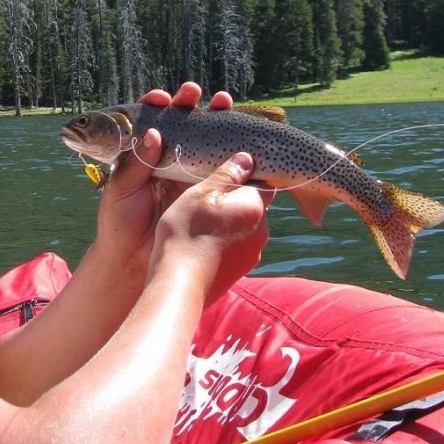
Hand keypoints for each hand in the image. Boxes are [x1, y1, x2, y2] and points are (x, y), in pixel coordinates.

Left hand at [95, 82, 234, 263]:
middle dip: (190, 103)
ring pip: (205, 138)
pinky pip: (221, 166)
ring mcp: (189, 171)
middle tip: (194, 92)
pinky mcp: (205, 189)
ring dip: (216, 117)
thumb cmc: (120, 221)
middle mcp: (168, 155)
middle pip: (183, 122)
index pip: (152, 119)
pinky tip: (240, 138)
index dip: (158, 104)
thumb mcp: (120, 189)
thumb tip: (154, 134)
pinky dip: (232, 151)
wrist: (134, 260)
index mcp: (143, 152)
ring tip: (223, 102)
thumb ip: (135, 163)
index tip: (162, 98)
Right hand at [153, 152, 269, 304]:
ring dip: (228, 222)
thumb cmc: (187, 233)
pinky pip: (237, 246)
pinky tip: (202, 244)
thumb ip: (226, 175)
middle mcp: (262, 230)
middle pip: (253, 205)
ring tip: (200, 224)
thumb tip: (247, 159)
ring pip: (244, 227)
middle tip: (205, 201)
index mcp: (255, 206)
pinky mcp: (241, 269)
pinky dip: (224, 242)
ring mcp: (253, 253)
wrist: (180, 284)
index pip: (263, 182)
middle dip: (234, 201)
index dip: (245, 177)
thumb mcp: (200, 194)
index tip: (223, 178)